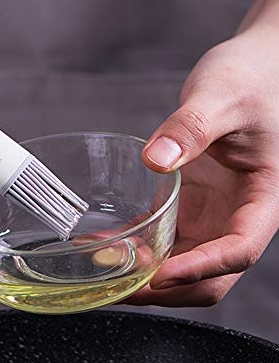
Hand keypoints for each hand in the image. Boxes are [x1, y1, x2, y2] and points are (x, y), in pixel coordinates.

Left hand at [126, 29, 278, 306]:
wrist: (252, 73)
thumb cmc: (251, 81)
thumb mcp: (222, 97)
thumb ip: (193, 126)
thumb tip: (157, 159)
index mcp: (261, 200)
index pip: (237, 251)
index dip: (199, 269)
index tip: (159, 274)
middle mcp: (235, 217)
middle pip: (207, 277)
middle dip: (166, 289)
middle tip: (120, 288)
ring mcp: (209, 216)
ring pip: (180, 266)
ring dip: (145, 277)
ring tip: (102, 272)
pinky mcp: (185, 207)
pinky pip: (160, 240)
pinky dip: (134, 250)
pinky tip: (101, 244)